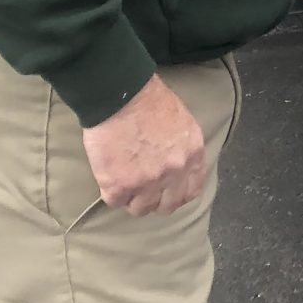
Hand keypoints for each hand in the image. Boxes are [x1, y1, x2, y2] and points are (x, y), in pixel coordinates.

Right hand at [82, 75, 205, 215]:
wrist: (121, 94)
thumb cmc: (150, 100)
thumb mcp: (182, 122)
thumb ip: (182, 148)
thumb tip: (175, 165)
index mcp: (192, 155)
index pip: (191, 191)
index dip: (176, 194)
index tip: (166, 192)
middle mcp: (174, 173)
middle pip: (167, 206)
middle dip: (154, 200)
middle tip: (142, 189)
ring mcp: (147, 182)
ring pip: (140, 209)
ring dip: (131, 197)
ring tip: (123, 179)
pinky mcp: (120, 186)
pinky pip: (115, 201)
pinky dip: (111, 191)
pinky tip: (109, 173)